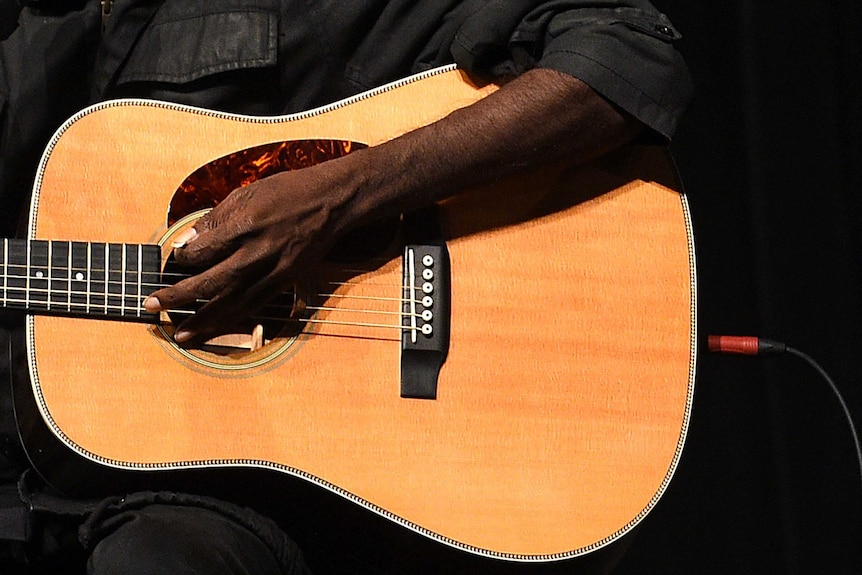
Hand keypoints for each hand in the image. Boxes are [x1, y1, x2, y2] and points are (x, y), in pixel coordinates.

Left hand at [144, 160, 360, 343]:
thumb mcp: (248, 193)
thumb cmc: (287, 192)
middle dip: (180, 297)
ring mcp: (276, 269)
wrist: (332, 202)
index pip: (204, 249)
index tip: (173, 259)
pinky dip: (233, 319)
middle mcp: (260, 251)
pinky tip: (216, 328)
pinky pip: (256, 305)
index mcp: (247, 223)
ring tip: (180, 334)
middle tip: (152, 305)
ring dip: (204, 321)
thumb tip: (187, 243)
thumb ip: (216, 219)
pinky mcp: (287, 280)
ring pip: (234, 302)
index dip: (183, 257)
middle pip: (213, 281)